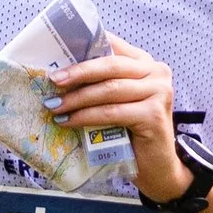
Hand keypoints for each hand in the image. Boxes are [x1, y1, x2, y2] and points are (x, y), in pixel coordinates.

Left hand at [48, 35, 192, 201]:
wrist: (158, 167)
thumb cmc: (133, 132)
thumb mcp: (119, 101)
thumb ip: (102, 83)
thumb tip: (61, 74)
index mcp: (145, 63)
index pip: (113, 46)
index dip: (85, 47)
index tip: (58, 53)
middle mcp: (157, 72)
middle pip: (110, 65)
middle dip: (78, 72)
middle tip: (53, 80)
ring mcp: (159, 92)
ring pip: (109, 90)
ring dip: (77, 98)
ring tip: (54, 106)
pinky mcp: (154, 114)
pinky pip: (112, 112)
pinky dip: (86, 116)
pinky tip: (68, 121)